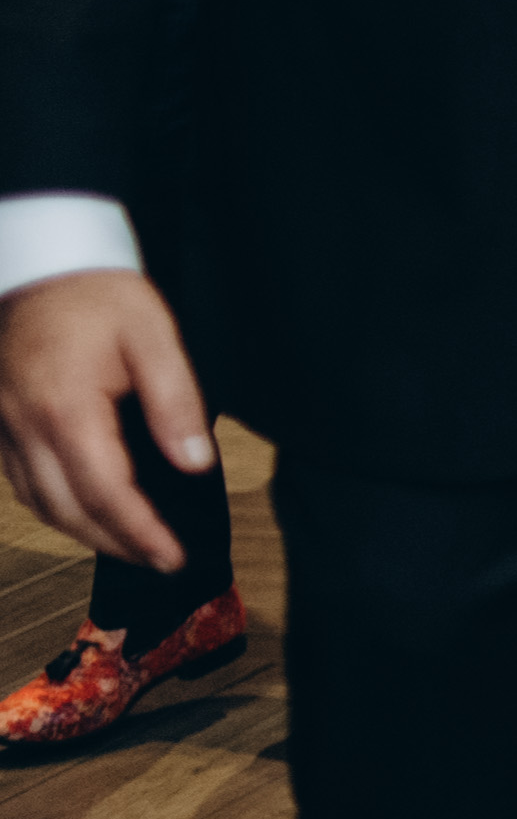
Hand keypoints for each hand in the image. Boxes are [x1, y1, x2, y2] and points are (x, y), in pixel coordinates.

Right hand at [0, 270, 215, 571]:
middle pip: (66, 509)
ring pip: (38, 502)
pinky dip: (55, 505)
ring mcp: (4, 427)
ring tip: (130, 543)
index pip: (104, 492)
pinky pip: (21, 481)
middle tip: (159, 559)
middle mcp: (24, 427)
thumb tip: (195, 463)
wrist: (40, 260)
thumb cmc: (98, 293)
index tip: (172, 556)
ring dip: (82, 531)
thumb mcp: (153, 336)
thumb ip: (176, 402)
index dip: (139, 532)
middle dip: (114, 543)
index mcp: (65, 409)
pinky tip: (85, 508)